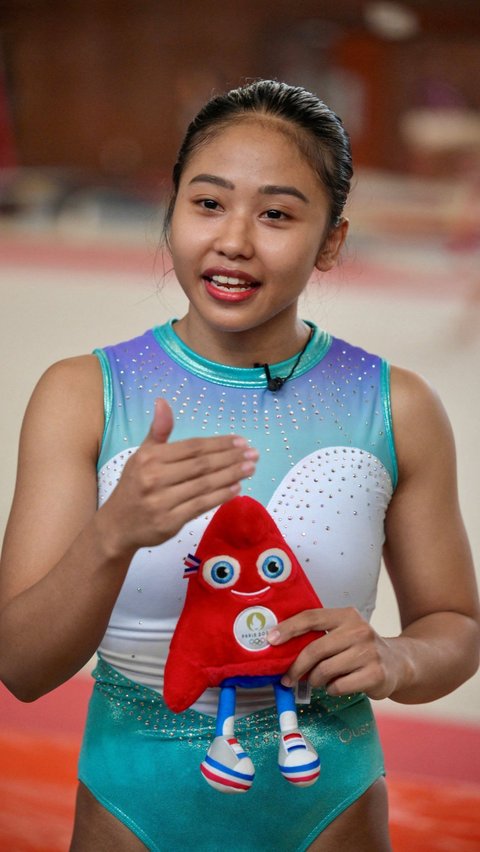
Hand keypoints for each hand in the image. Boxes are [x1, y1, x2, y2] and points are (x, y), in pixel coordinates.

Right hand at [97, 398, 258, 555]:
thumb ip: (158, 432)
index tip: (241, 441)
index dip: (219, 443)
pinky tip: (236, 488)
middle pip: (202, 464)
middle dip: (231, 458)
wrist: (118, 525)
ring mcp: (162, 501)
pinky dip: (221, 496)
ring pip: (204, 485)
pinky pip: (201, 505)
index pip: (192, 447)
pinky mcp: (169, 522)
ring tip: (250, 468)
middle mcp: (154, 477)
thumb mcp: (142, 456)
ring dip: (231, 475)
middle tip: (253, 454)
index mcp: (150, 458)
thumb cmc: (134, 486)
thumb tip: (162, 402)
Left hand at [268, 607, 402, 699]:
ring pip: (325, 670)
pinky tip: (337, 685)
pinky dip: (332, 689)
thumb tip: (282, 648)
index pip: (311, 617)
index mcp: (346, 615)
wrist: (398, 663)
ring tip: (318, 681)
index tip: (271, 639)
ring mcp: (369, 652)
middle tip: (287, 678)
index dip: (288, 628)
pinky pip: (339, 686)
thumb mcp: (343, 633)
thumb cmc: (361, 649)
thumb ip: (319, 636)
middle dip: (296, 666)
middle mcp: (359, 630)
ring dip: (315, 680)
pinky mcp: (375, 673)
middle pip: (315, 649)